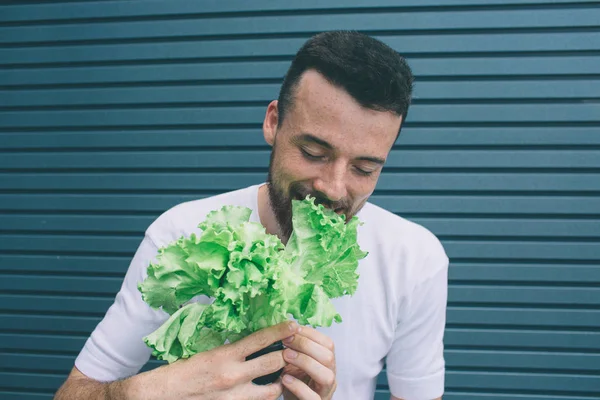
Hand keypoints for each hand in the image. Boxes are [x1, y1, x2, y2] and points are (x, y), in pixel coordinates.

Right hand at [158, 321, 298, 399]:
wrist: (166, 394)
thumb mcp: (210, 352)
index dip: (280, 331)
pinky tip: (269, 391)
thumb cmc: (186, 370)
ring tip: (285, 374)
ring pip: (274, 389)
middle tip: (295, 351)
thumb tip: (255, 342)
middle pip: (274, 362)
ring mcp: (236, 396)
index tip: (294, 325)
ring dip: (282, 380)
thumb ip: (234, 350)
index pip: (261, 339)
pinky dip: (267, 397)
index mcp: (226, 355)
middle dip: (288, 355)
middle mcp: (234, 376)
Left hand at [280, 326, 336, 399]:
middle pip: (328, 357)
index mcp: (327, 364)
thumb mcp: (294, 363)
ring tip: (286, 356)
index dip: (310, 334)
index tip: (291, 328)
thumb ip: (294, 348)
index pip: (328, 343)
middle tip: (286, 341)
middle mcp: (330, 376)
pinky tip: (285, 378)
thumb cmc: (293, 384)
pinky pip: (312, 397)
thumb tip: (283, 327)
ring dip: (305, 362)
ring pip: (326, 376)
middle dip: (306, 345)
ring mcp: (325, 392)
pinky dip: (298, 386)